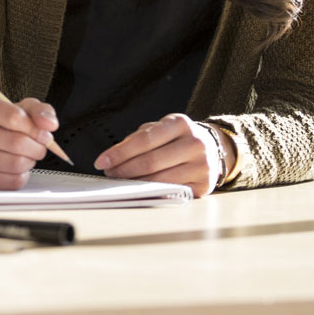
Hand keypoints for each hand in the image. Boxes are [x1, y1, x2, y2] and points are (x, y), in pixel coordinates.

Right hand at [0, 94, 59, 189]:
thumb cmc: (6, 122)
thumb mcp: (25, 108)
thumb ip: (41, 111)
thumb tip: (48, 124)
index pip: (13, 117)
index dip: (36, 129)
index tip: (44, 134)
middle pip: (16, 143)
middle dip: (36, 147)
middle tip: (38, 146)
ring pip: (15, 163)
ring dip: (30, 161)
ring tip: (26, 155)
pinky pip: (12, 181)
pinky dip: (22, 175)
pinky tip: (16, 166)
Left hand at [95, 113, 229, 196]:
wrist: (211, 148)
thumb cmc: (177, 138)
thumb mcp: (160, 129)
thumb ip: (137, 139)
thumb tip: (113, 157)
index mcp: (180, 124)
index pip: (144, 140)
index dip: (120, 152)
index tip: (102, 161)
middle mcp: (194, 143)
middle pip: (151, 161)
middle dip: (124, 169)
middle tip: (109, 173)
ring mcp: (202, 165)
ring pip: (160, 179)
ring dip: (135, 182)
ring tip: (121, 181)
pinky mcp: (204, 184)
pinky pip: (171, 190)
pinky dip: (152, 191)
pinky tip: (140, 189)